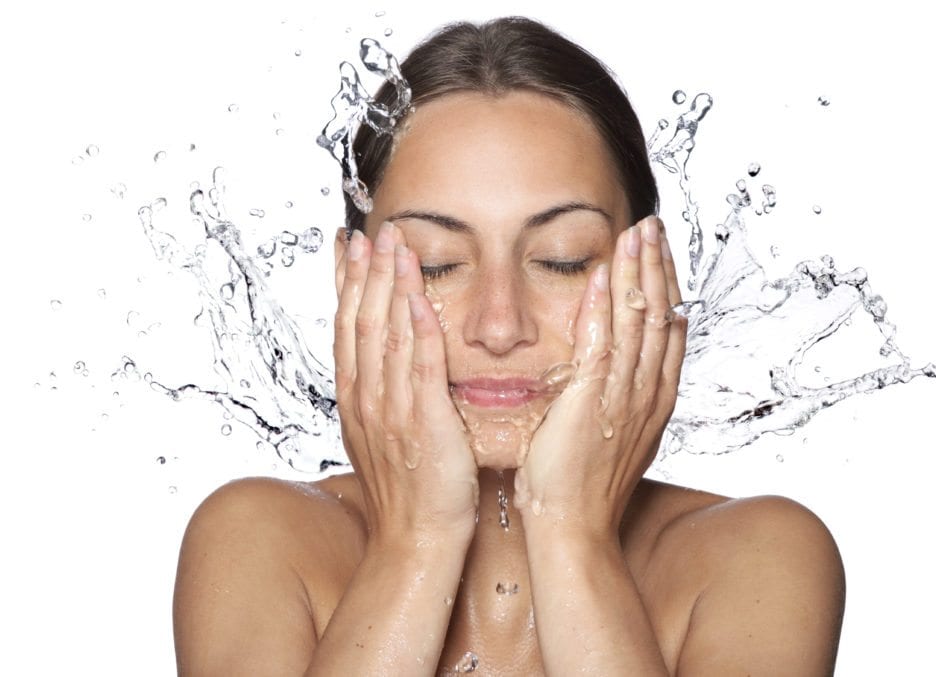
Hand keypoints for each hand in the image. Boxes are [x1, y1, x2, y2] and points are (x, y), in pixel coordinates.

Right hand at [334, 222, 478, 545]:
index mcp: (356, 399)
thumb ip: (383, 395)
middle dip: (365, 273)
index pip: (347, 329)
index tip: (347, 248)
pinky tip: (421, 297)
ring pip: (387, 335)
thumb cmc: (408, 491)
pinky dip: (420, 329)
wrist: (415, 540)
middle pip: (361, 322)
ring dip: (390, 287)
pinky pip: (421, 366)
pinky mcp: (424, 421)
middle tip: (371, 232)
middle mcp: (367, 398)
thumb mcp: (383, 436)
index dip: (345, 284)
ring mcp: (392, 409)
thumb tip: (384, 363)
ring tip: (395, 245)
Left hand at [514, 216, 685, 535]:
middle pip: (661, 316)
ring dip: (638, 274)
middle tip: (652, 226)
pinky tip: (605, 275)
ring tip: (636, 234)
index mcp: (653, 399)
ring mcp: (624, 398)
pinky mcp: (593, 403)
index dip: (666, 285)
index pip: (668, 329)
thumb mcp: (615, 433)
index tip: (659, 251)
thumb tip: (624, 366)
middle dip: (657, 267)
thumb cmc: (583, 485)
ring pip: (639, 323)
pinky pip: (602, 345)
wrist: (573, 527)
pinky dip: (605, 307)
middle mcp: (647, 393)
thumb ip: (624, 394)